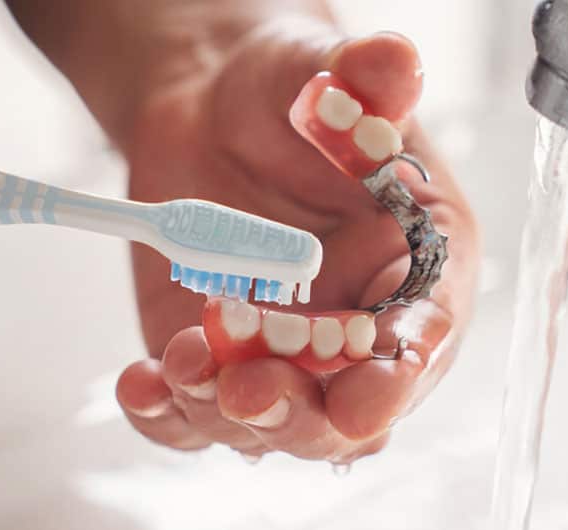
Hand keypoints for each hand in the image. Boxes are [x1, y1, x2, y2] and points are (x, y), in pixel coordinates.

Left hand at [114, 23, 479, 461]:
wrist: (206, 107)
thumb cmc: (284, 91)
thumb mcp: (322, 72)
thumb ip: (365, 79)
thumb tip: (391, 64)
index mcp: (418, 265)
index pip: (427, 336)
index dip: (402, 375)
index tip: (366, 399)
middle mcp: (361, 328)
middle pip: (352, 412)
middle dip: (304, 415)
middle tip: (249, 388)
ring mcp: (289, 358)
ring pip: (274, 428)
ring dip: (228, 413)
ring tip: (181, 361)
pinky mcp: (219, 366)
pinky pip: (196, 419)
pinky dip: (168, 416)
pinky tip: (140, 383)